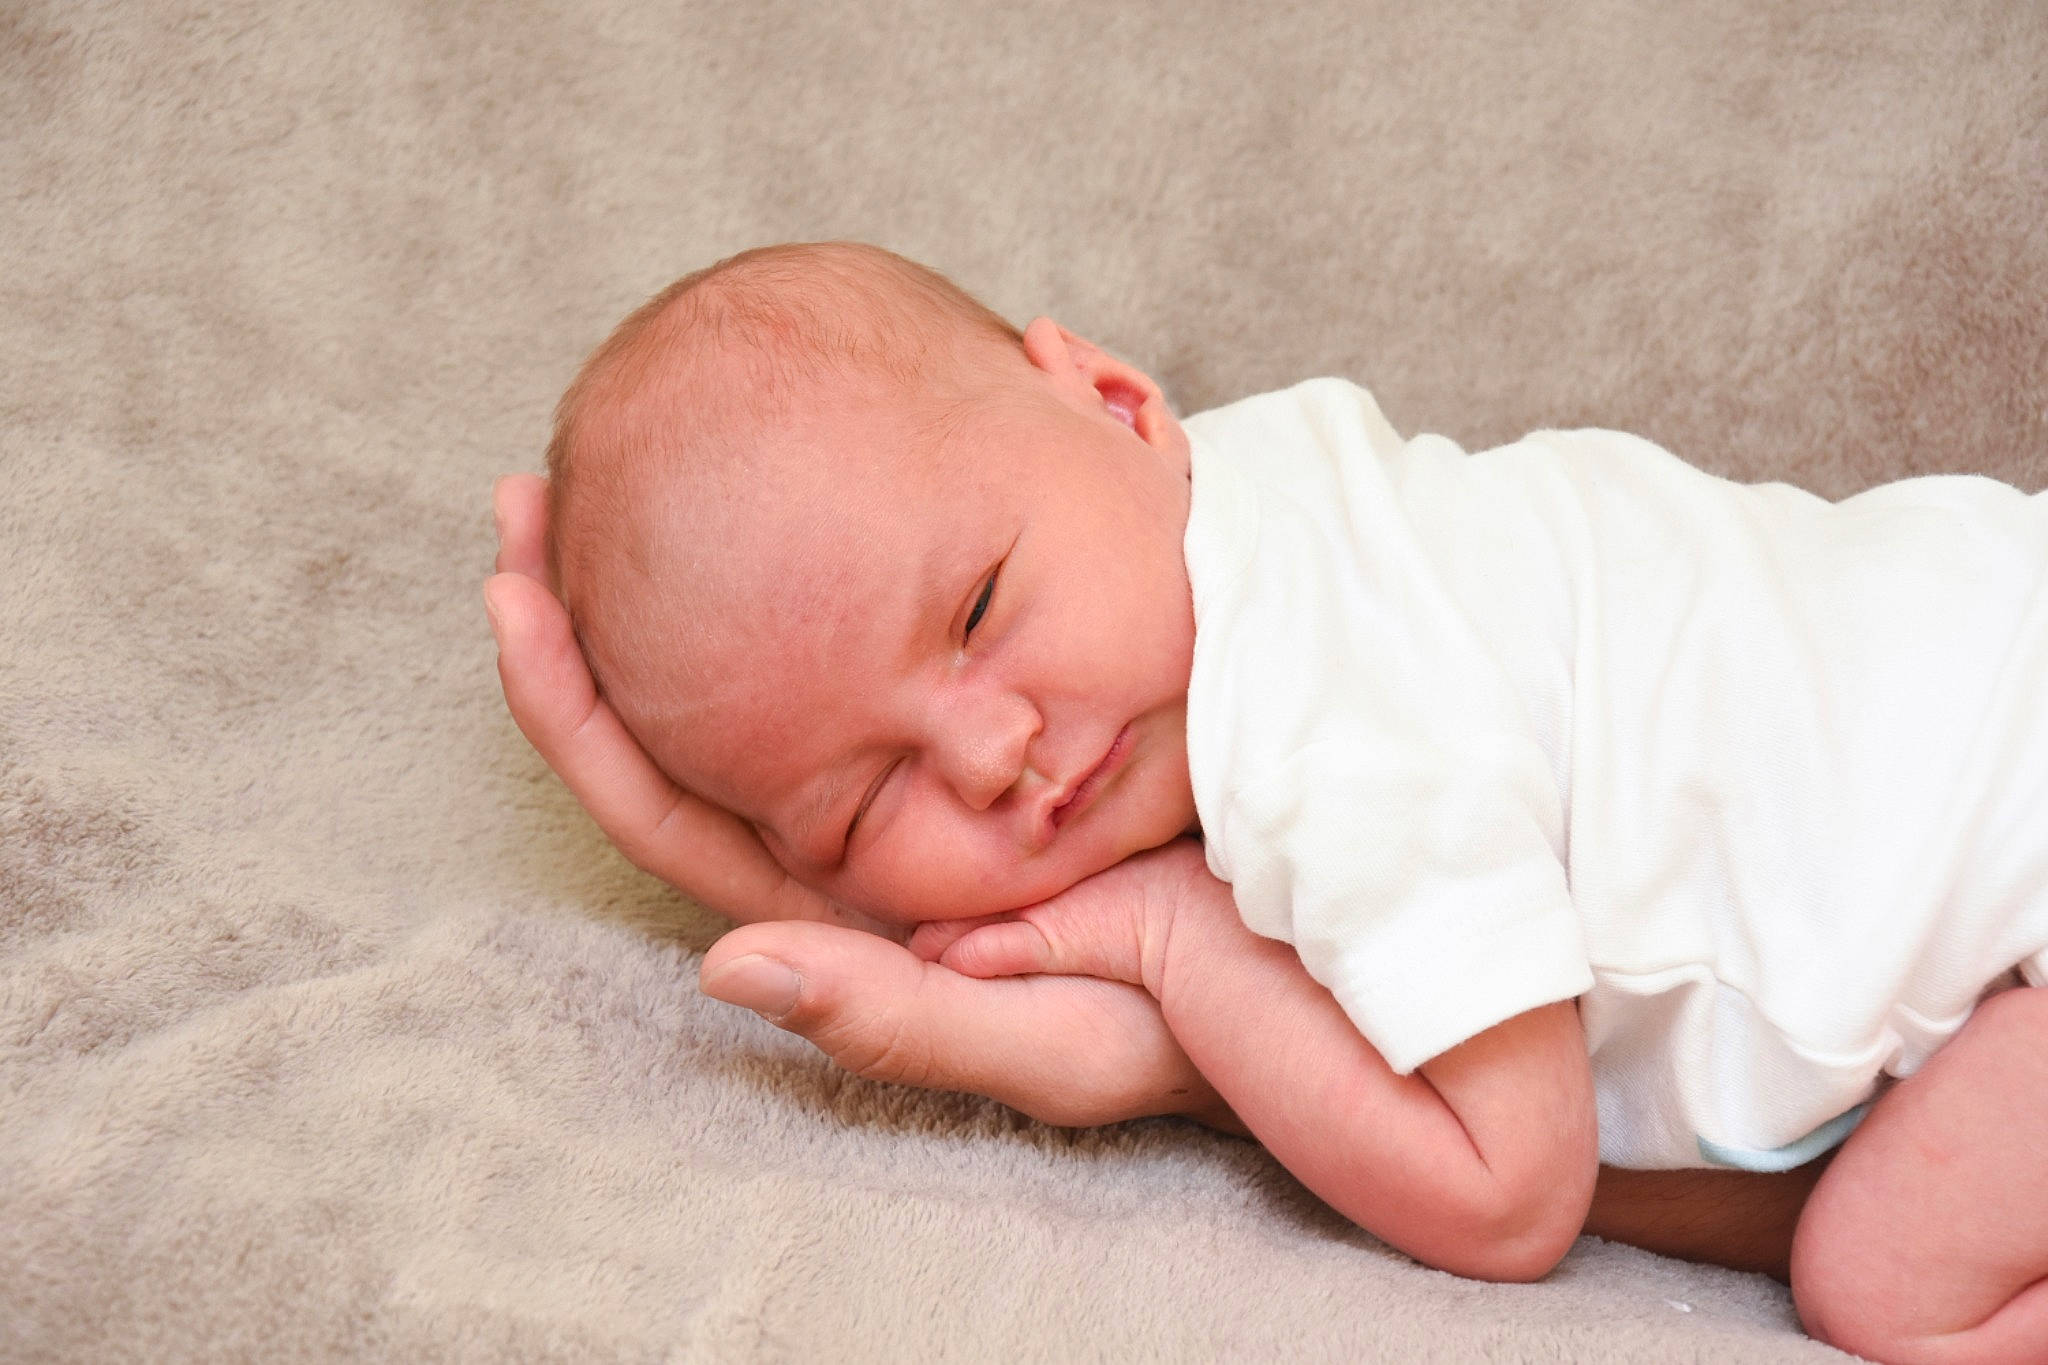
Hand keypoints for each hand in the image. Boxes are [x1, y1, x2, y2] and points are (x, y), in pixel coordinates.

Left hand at [486, 475, 1240, 1132]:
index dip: (580, 718)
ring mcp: (923, 779)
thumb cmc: (1203, 1033)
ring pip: (767, 673)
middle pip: (693, 726)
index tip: (512, 594)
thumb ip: (895, 1016)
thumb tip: (723, 971)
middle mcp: (869, 841)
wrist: (1338, 969)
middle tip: (532, 497)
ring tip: (621, 468)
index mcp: (858, 917)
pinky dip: (823, 567)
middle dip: (597, 616)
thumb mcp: (1054, 1046)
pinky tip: (793, 495)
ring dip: (687, 576)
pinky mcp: (996, 722)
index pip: (677, 814)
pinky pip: (877, 639)